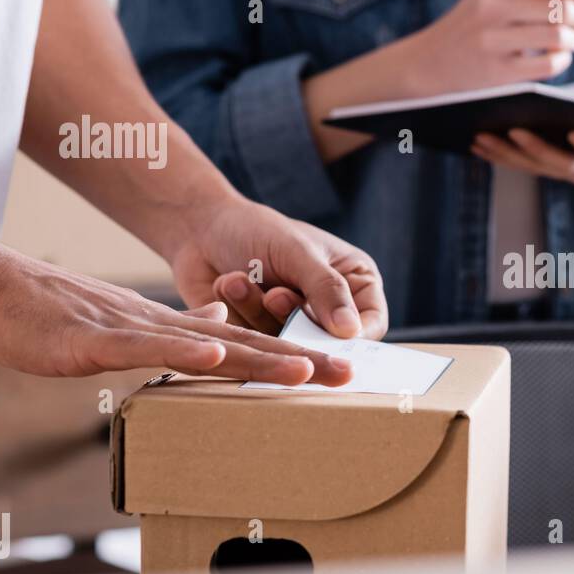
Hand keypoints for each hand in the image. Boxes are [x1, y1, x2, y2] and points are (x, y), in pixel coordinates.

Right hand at [0, 244, 354, 384]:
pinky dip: (187, 350)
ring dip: (262, 357)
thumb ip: (183, 328)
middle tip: (351, 376)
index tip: (340, 373)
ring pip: (212, 344)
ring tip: (307, 370)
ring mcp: (140, 332)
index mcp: (181, 329)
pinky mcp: (104, 338)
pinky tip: (219, 355)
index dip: (296, 359)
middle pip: (249, 346)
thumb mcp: (135, 326)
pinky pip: (151, 346)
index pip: (251, 346)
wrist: (1, 290)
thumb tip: (223, 332)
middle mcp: (172, 328)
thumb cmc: (62, 316)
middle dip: (301, 363)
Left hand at [164, 197, 387, 338]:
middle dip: (296, 321)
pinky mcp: (262, 336)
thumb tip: (351, 331)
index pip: (371, 324)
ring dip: (261, 312)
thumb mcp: (298, 252)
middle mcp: (328, 307)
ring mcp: (294, 324)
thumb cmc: (258, 230)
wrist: (202, 228)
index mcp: (354, 281)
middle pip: (329, 341)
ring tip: (240, 280)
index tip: (332, 339)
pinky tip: (228, 284)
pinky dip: (241, 314)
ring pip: (291, 345)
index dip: (355, 338)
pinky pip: (259, 344)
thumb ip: (327, 289)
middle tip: (275, 296)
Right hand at [403, 0, 573, 95]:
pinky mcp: (497, 71)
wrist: (426, 62)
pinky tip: (557, 59)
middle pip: (561, 7)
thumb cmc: (470, 27)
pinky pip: (549, 64)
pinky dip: (562, 61)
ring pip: (558, 36)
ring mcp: (493, 40)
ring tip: (569, 43)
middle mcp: (493, 6)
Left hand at [471, 128, 573, 200]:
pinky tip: (475, 137)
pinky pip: (520, 163)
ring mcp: (567, 170)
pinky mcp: (547, 166)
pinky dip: (498, 153)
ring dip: (507, 154)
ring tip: (481, 133)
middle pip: (562, 163)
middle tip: (512, 128)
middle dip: (537, 149)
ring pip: (534, 166)